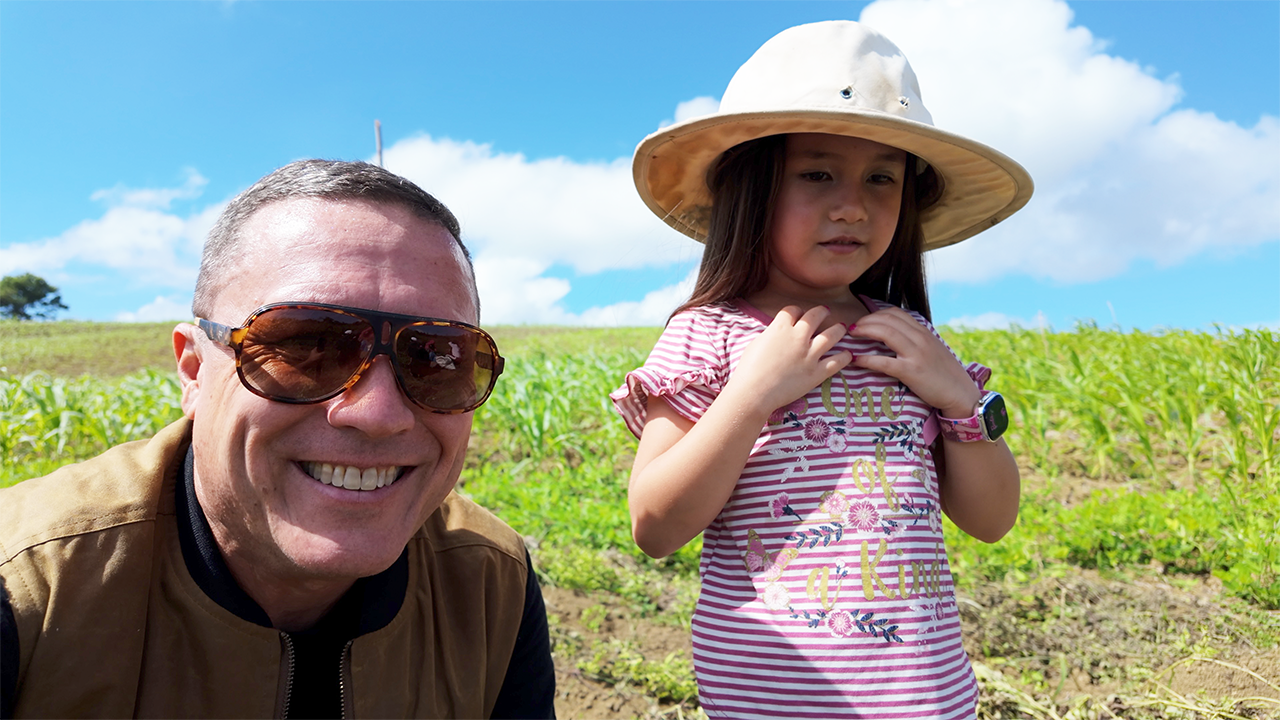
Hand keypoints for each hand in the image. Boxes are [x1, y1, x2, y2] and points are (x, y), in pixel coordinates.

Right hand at [723, 305, 852, 417]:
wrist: (754, 392)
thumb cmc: (749, 369)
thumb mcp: (756, 343)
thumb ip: (771, 335)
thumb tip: (778, 333)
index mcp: (781, 328)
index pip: (793, 310)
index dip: (796, 311)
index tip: (798, 314)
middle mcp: (798, 337)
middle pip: (816, 315)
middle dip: (822, 311)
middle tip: (826, 311)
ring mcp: (810, 355)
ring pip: (833, 335)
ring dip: (839, 329)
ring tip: (842, 327)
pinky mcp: (817, 373)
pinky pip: (837, 362)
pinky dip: (844, 357)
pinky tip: (848, 354)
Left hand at [848, 307, 979, 417]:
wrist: (961, 394)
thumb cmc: (945, 374)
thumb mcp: (932, 350)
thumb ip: (915, 340)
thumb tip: (894, 336)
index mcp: (924, 332)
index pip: (896, 313)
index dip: (875, 314)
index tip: (863, 321)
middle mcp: (920, 338)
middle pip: (887, 319)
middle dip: (866, 321)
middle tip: (852, 328)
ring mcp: (916, 354)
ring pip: (885, 333)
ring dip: (864, 331)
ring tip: (851, 336)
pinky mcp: (911, 372)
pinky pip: (884, 362)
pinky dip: (867, 359)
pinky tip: (856, 360)